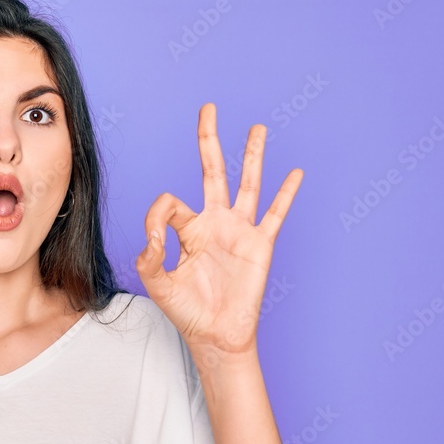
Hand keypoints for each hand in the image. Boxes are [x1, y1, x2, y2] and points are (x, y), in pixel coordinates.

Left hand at [135, 103, 302, 356]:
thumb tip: (150, 236)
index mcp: (187, 230)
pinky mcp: (260, 244)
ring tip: (257, 127)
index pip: (170, 203)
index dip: (157, 216)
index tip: (154, 242)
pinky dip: (285, 193)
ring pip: (247, 183)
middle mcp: (214, 223)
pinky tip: (295, 172)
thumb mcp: (157, 284)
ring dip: (252, 155)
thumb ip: (148, 257)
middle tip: (208, 108)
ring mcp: (239, 230)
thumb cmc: (187, 310)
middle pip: (213, 171)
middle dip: (209, 139)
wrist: (215, 335)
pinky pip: (275, 214)